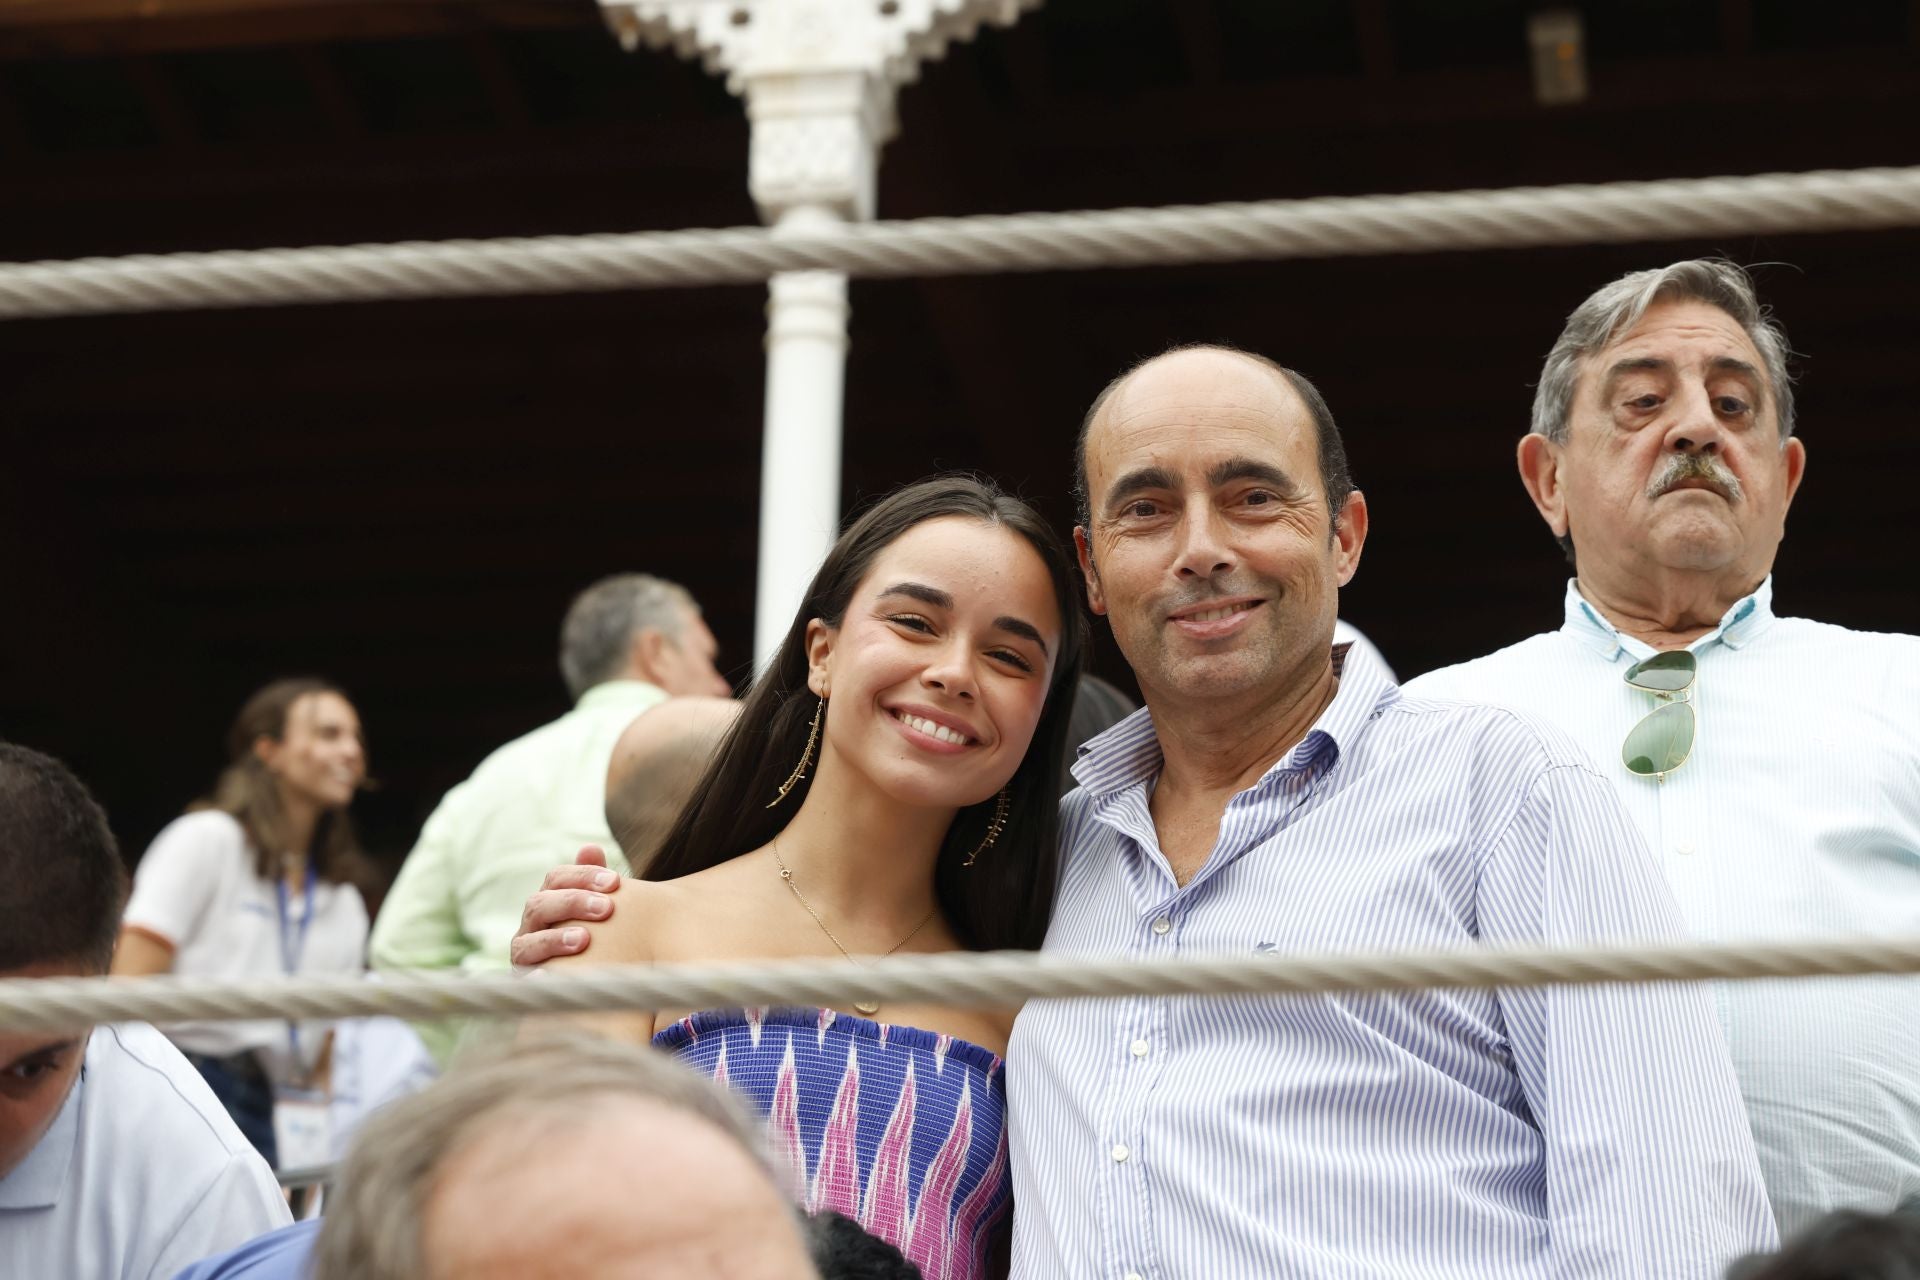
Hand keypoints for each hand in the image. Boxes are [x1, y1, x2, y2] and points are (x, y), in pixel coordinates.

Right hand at [511, 845, 620, 968]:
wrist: (587, 976)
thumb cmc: (598, 934)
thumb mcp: (599, 908)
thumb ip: (594, 881)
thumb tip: (590, 848)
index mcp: (549, 900)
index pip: (556, 878)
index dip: (583, 876)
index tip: (615, 881)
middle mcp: (531, 925)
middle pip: (538, 904)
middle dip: (572, 903)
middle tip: (606, 908)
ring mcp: (524, 954)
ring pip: (526, 942)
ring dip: (554, 939)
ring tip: (583, 940)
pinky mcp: (525, 983)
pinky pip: (524, 980)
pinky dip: (536, 977)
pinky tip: (551, 976)